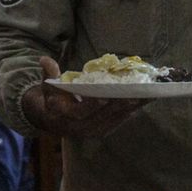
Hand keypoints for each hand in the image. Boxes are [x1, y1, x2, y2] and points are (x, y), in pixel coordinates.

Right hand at [18, 57, 146, 138]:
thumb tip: (44, 60)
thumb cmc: (52, 98)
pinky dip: (131, 111)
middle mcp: (79, 127)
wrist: (51, 120)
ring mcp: (92, 131)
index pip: (79, 112)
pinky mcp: (102, 131)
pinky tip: (144, 101)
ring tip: (147, 95)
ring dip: (131, 108)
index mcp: (64, 116)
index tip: (104, 96)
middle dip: (120, 105)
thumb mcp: (47, 85)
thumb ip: (49, 74)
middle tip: (136, 93)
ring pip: (114, 120)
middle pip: (102, 117)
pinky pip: (119, 121)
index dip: (92, 105)